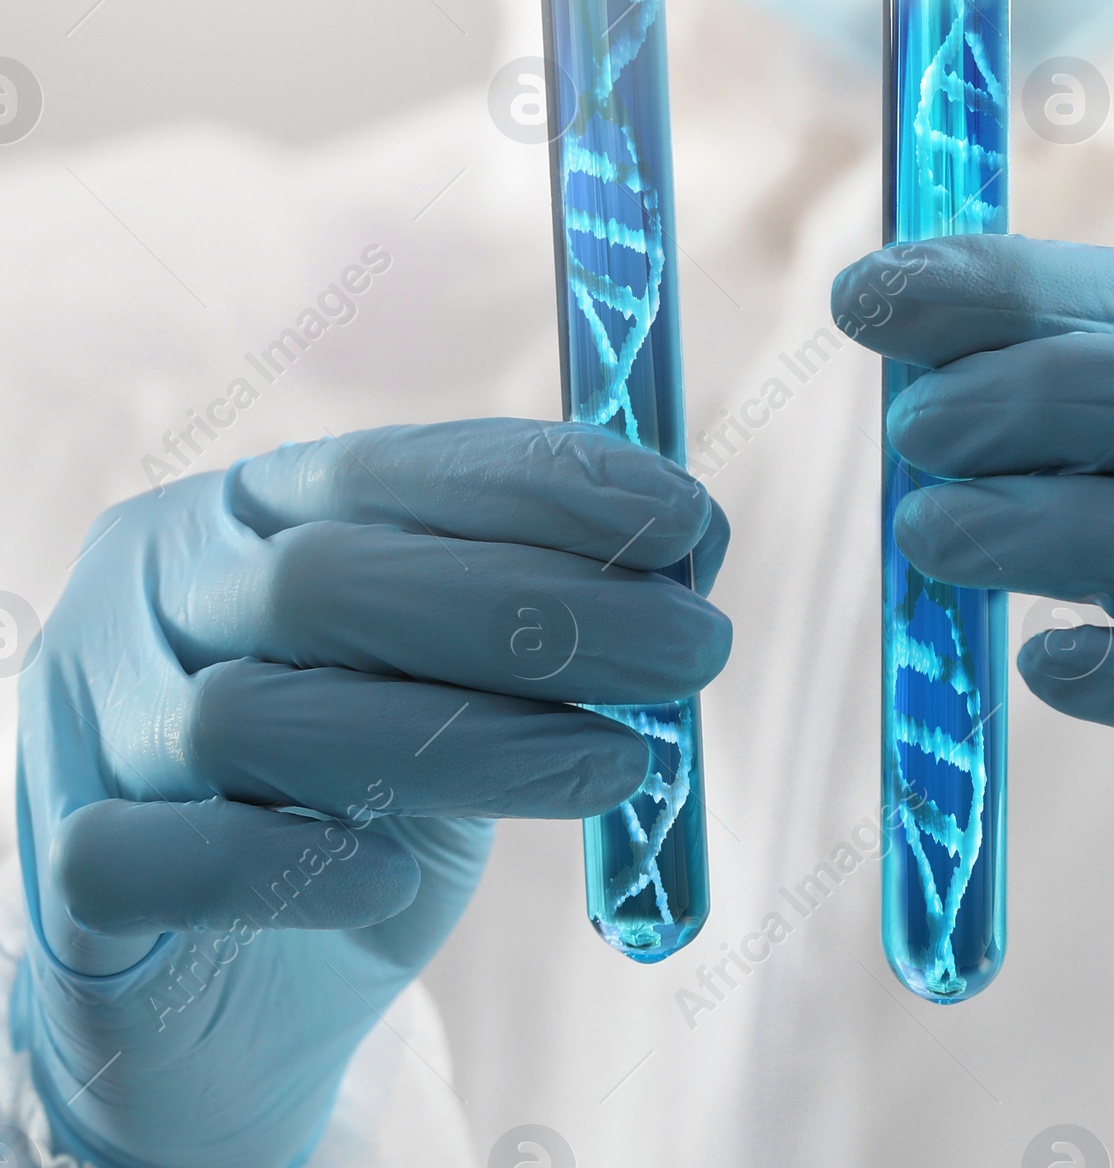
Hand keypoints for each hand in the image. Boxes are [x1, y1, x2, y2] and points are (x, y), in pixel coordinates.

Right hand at [14, 419, 729, 1167]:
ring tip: (619, 765)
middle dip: (538, 608)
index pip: (395, 466)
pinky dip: (284, 865)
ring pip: (259, 717)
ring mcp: (102, 723)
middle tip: (696, 648)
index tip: (687, 521)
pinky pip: (151, 855)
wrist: (233, 983)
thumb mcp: (466, 683)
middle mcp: (165, 592)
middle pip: (334, 578)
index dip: (544, 485)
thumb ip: (546, 612)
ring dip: (467, 740)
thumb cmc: (365, 798)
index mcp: (259, 512)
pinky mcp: (80, 871)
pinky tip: (391, 878)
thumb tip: (696, 549)